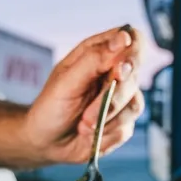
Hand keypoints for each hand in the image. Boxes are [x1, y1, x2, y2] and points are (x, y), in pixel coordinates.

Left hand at [24, 25, 144, 164]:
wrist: (46, 142)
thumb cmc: (50, 107)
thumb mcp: (66, 81)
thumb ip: (95, 58)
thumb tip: (123, 37)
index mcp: (99, 53)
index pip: (132, 39)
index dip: (133, 52)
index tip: (119, 70)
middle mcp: (114, 73)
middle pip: (134, 75)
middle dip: (113, 97)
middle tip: (89, 114)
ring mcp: (121, 98)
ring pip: (134, 105)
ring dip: (106, 119)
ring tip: (83, 125)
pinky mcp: (123, 122)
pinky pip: (126, 128)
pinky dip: (106, 134)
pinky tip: (89, 134)